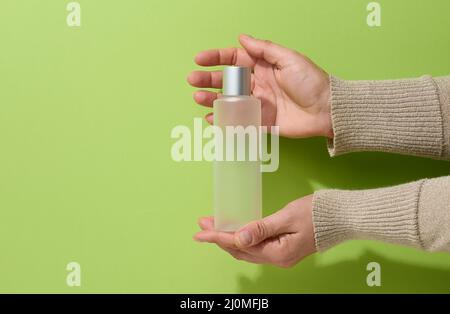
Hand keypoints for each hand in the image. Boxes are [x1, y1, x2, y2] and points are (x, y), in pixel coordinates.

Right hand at [187, 34, 331, 137]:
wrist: (327, 110)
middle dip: (208, 79)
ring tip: (199, 98)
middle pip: (227, 81)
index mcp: (263, 67)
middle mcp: (258, 85)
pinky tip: (212, 118)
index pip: (234, 60)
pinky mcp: (262, 122)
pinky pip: (239, 121)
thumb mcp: (289, 59)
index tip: (200, 59)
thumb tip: (242, 37)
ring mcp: (258, 104)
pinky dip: (224, 121)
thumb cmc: (312, 82)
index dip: (216, 58)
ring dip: (212, 100)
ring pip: (229, 101)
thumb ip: (265, 50)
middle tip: (193, 80)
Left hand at [193, 195, 316, 267]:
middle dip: (219, 238)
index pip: (239, 245)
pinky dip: (242, 239)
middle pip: (240, 251)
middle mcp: (278, 259)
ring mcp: (281, 255)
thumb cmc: (318, 214)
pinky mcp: (283, 249)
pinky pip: (256, 247)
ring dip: (229, 239)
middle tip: (203, 225)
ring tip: (213, 226)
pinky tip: (235, 231)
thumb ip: (261, 228)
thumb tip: (238, 237)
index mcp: (277, 253)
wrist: (342, 217)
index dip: (218, 237)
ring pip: (247, 250)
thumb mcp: (287, 217)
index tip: (201, 231)